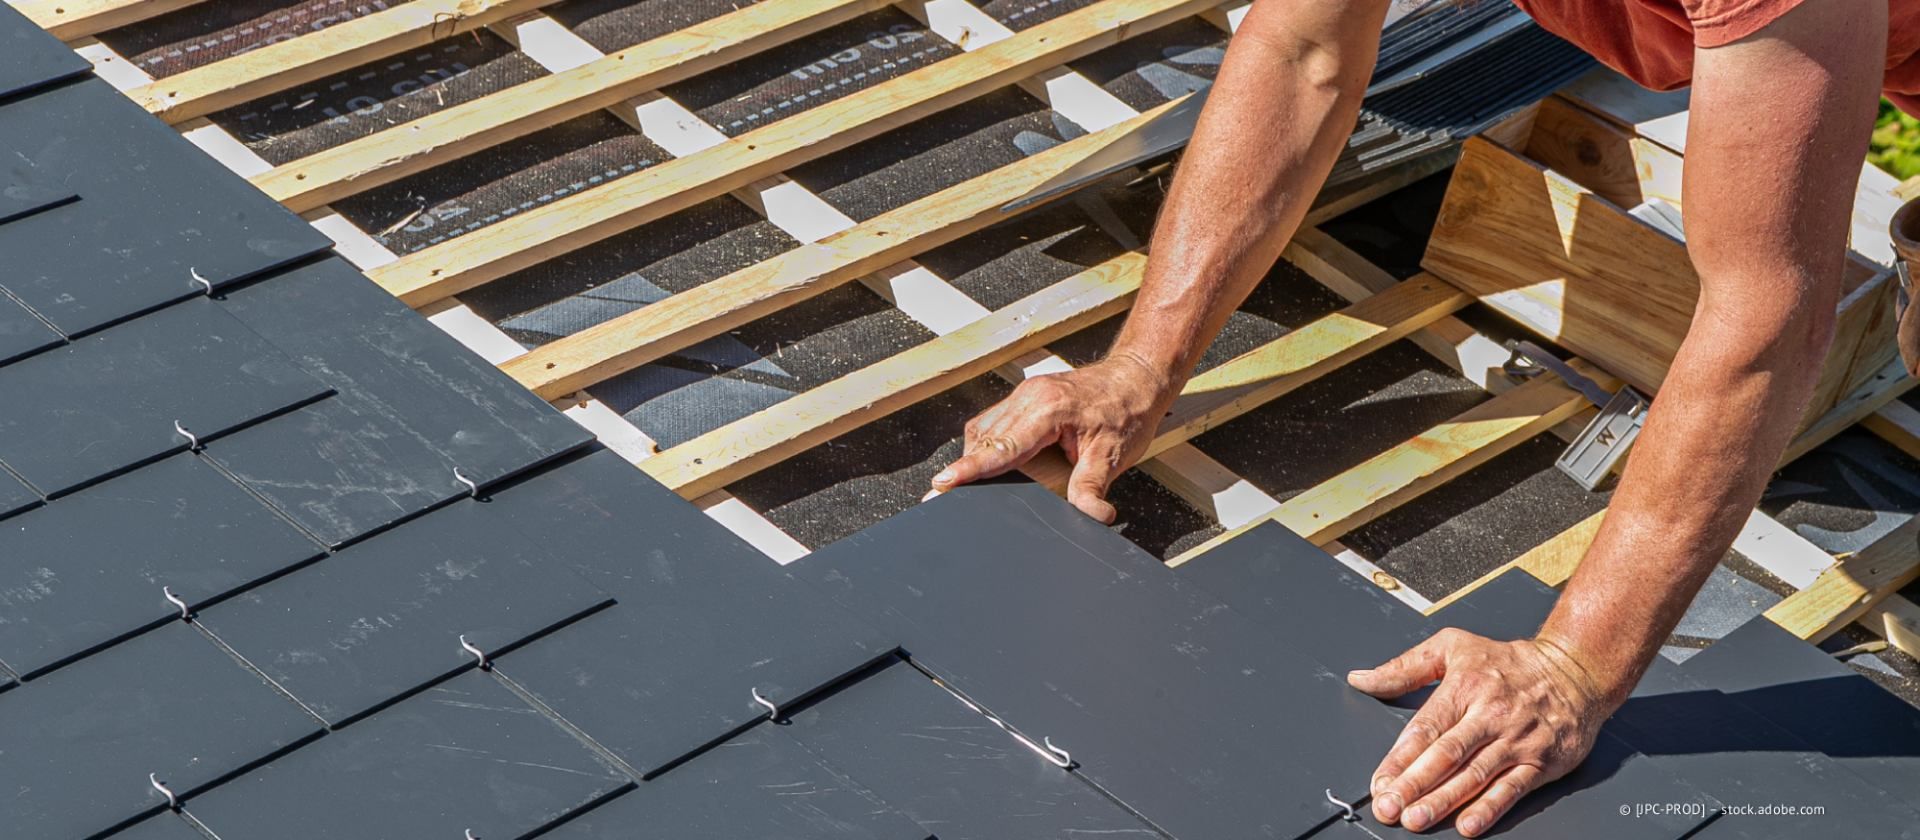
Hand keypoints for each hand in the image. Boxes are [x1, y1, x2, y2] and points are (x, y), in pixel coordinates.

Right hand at [932, 354, 1174, 521]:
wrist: (1137, 378)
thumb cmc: (1127, 409)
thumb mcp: (1114, 455)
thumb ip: (1093, 487)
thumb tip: (1090, 516)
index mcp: (1047, 409)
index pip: (1001, 446)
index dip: (970, 468)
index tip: (943, 482)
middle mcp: (1030, 397)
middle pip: (984, 438)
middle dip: (964, 468)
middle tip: (942, 494)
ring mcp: (1025, 395)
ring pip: (984, 429)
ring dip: (976, 456)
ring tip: (964, 484)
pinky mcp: (1026, 399)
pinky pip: (994, 422)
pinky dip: (988, 445)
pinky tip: (990, 463)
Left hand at [1346, 629, 1614, 836]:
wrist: (1575, 670)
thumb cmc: (1509, 662)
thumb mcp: (1453, 646)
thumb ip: (1404, 667)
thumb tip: (1362, 679)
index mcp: (1464, 686)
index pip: (1425, 728)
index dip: (1399, 759)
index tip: (1379, 782)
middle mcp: (1489, 715)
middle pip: (1445, 754)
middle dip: (1414, 784)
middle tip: (1389, 807)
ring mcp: (1516, 740)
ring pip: (1474, 775)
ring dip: (1443, 801)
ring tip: (1417, 819)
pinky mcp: (1540, 761)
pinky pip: (1511, 788)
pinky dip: (1489, 809)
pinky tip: (1467, 825)